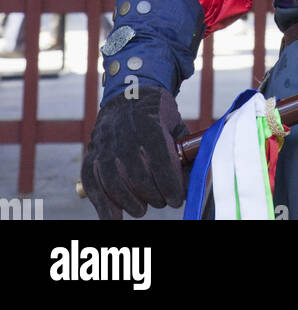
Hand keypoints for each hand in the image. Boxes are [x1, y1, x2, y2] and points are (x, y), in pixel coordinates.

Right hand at [81, 86, 188, 219]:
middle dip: (154, 196)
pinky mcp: (91, 157)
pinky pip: (93, 185)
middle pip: (139, 178)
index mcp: (151, 125)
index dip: (170, 186)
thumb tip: (194, 183)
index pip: (161, 162)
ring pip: (116, 185)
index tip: (177, 199)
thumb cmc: (158, 114)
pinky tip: (115, 217)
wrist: (129, 94)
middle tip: (162, 201)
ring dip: (131, 203)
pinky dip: (103, 205)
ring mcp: (105, 147)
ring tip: (142, 208)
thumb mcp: (175, 124)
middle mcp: (125, 136)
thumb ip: (184, 152)